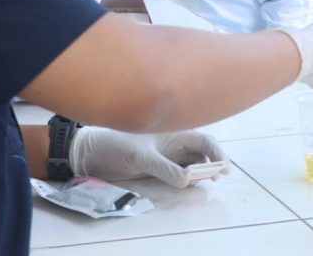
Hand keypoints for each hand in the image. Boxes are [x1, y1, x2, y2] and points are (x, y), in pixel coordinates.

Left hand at [69, 127, 228, 188]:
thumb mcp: (140, 156)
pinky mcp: (157, 166)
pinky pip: (179, 172)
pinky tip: (188, 183)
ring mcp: (165, 154)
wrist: (89, 153)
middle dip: (212, 162)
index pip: (203, 139)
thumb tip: (188, 180)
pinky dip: (188, 177)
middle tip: (217, 176)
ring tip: (204, 180)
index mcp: (172, 130)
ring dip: (200, 171)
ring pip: (191, 163)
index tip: (223, 167)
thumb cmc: (114, 145)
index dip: (216, 152)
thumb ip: (165, 168)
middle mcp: (172, 141)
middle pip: (201, 151)